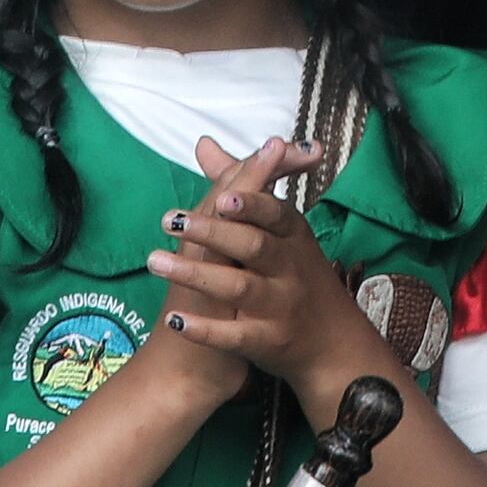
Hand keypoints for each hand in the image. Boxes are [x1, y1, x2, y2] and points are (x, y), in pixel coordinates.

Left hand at [150, 136, 390, 410]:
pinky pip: (235, 335)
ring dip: (196, 275)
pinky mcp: (268, 341)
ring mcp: (280, 306)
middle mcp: (290, 268)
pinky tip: (177, 320)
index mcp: (293, 236)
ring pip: (238, 288)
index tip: (221, 197)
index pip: (274, 214)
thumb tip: (204, 143)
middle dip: (213, 233)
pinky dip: (206, 330)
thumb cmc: (297, 273)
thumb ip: (241, 185)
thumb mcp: (279, 228)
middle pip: (253, 246)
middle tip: (172, 221)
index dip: (250, 205)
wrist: (331, 342)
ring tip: (155, 261)